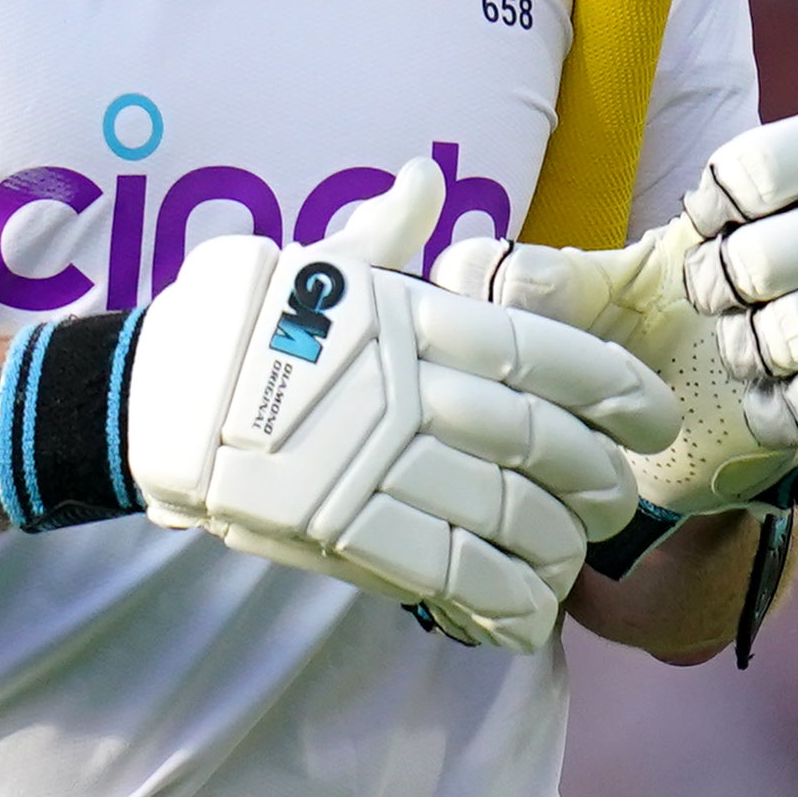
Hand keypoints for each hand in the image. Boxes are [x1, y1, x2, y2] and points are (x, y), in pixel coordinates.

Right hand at [123, 171, 681, 649]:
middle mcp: (409, 390)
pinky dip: (503, 604)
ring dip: (557, 550)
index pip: (541, 351)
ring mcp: (380, 465)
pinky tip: (527, 619)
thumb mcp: (313, 259)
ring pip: (509, 517)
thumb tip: (426, 177)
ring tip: (571, 563)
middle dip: (597, 482)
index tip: (652, 417)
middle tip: (616, 503)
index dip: (614, 388)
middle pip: (541, 443)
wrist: (145, 398)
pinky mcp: (348, 533)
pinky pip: (453, 577)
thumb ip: (384, 231)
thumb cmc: (238, 323)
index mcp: (411, 319)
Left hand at [466, 109, 797, 523]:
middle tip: (709, 307)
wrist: (684, 448)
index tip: (697, 225)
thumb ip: (534, 278)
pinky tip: (771, 412)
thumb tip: (467, 265)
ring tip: (737, 364)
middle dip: (756, 271)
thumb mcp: (585, 305)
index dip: (758, 182)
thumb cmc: (645, 342)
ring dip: (777, 342)